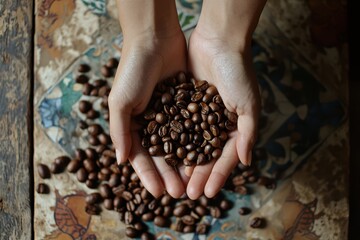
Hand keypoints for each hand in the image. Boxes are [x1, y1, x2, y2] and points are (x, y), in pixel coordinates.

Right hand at [108, 31, 188, 197]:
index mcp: (134, 124)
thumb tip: (121, 162)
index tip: (157, 193)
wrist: (155, 39)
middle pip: (163, 155)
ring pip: (180, 145)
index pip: (142, 157)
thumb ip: (120, 132)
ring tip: (193, 181)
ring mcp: (171, 114)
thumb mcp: (120, 102)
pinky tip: (204, 157)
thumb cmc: (132, 70)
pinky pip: (194, 128)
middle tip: (180, 193)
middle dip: (169, 174)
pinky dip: (198, 143)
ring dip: (185, 164)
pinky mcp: (187, 103)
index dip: (149, 175)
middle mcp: (153, 122)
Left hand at [185, 28, 260, 198]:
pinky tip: (162, 156)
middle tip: (186, 194)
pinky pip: (174, 126)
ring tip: (173, 182)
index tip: (207, 193)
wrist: (219, 40)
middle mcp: (213, 123)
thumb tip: (247, 163)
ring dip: (180, 164)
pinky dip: (169, 141)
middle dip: (196, 175)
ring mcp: (196, 114)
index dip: (215, 175)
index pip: (222, 157)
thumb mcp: (249, 105)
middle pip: (202, 155)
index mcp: (231, 127)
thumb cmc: (238, 73)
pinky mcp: (181, 102)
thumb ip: (248, 134)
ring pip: (186, 144)